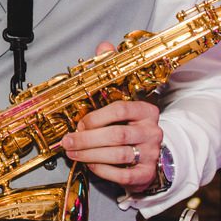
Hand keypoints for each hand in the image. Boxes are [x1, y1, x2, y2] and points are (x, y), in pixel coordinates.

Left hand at [58, 42, 162, 190]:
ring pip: (118, 154)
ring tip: (72, 152)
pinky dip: (102, 170)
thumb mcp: (124, 101)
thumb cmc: (130, 127)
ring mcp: (152, 153)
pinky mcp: (147, 174)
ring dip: (89, 154)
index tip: (79, 123)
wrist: (151, 156)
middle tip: (67, 141)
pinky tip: (90, 164)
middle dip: (86, 139)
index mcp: (147, 110)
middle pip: (117, 135)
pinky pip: (122, 174)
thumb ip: (113, 75)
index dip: (95, 117)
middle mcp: (153, 131)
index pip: (120, 110)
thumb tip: (104, 46)